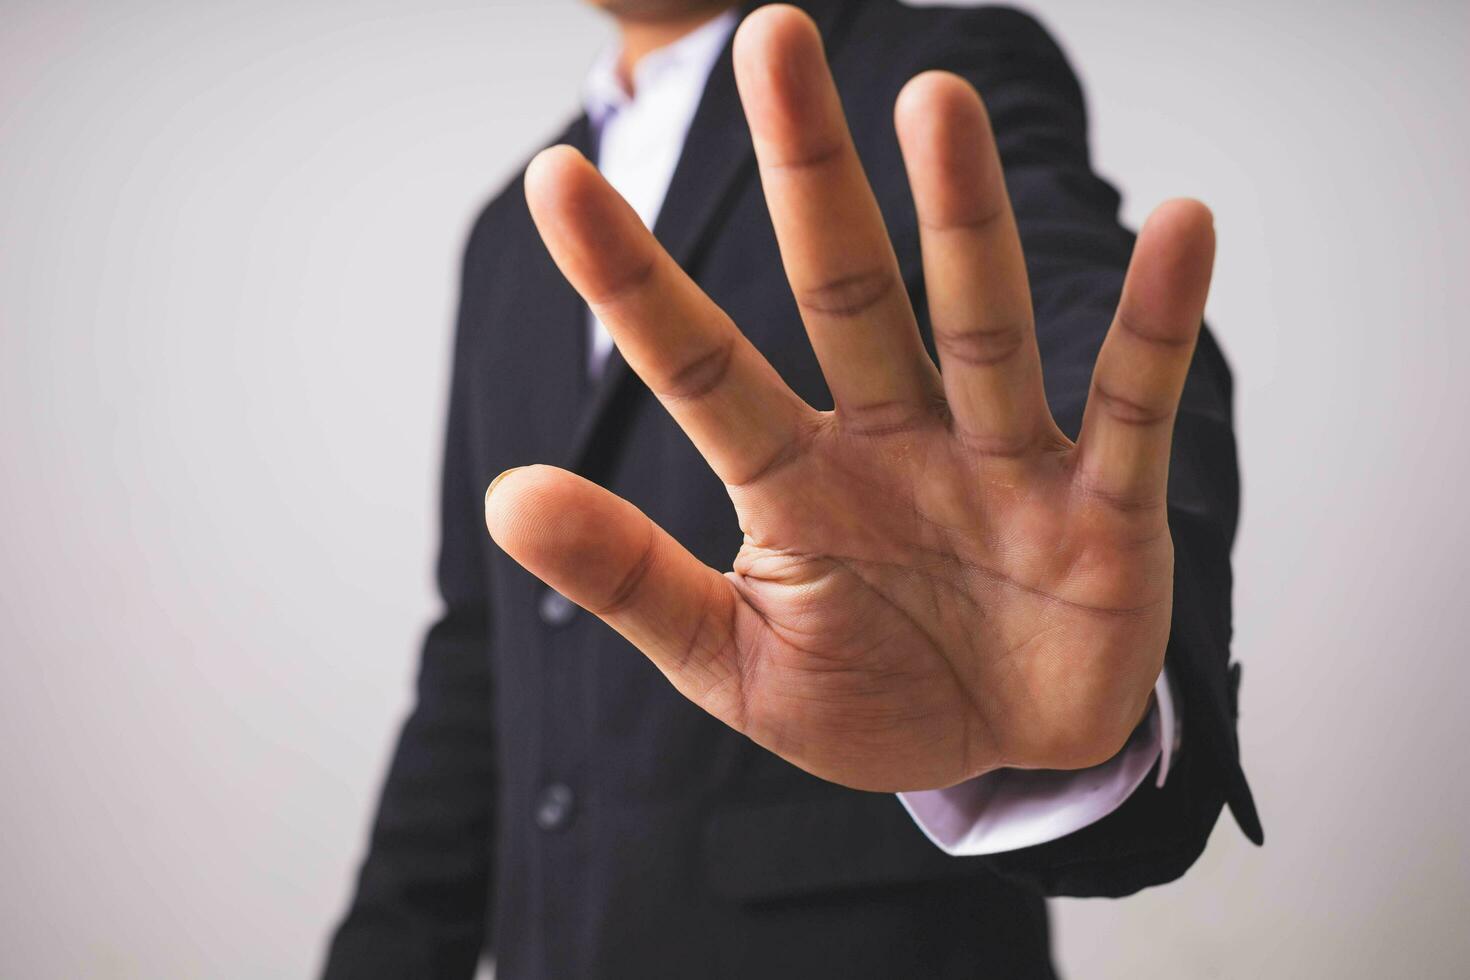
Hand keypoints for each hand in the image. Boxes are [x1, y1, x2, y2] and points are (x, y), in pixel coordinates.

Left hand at [485, 5, 1212, 791]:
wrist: (1003, 759)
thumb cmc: (865, 695)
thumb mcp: (731, 661)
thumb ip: (631, 580)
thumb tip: (503, 495)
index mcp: (795, 481)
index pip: (701, 365)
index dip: (631, 280)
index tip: (558, 178)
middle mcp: (895, 442)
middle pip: (845, 292)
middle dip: (811, 175)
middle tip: (773, 40)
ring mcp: (1000, 463)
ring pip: (978, 324)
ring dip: (962, 218)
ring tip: (935, 102)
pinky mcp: (1105, 508)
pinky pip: (1131, 405)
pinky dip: (1153, 325)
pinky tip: (1180, 226)